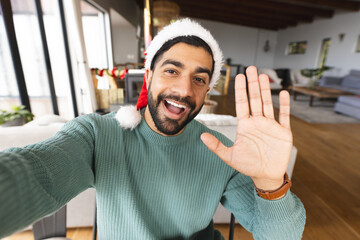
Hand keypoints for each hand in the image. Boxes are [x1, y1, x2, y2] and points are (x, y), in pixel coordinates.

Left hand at [201, 66, 292, 189]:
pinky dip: (285, 105)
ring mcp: (271, 125)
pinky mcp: (283, 132)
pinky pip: (285, 116)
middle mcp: (258, 122)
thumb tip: (202, 136)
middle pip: (255, 99)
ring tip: (264, 76)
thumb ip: (216, 146)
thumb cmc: (248, 165)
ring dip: (266, 90)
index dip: (241, 90)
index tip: (239, 76)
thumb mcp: (229, 156)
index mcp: (245, 125)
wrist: (265, 175)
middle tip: (251, 68)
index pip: (242, 103)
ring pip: (268, 103)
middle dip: (253, 84)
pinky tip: (283, 93)